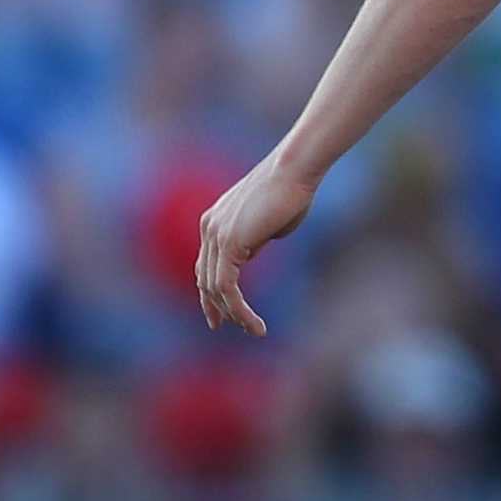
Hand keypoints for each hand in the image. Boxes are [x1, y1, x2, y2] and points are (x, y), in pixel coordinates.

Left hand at [193, 153, 318, 337]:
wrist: (295, 170)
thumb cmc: (293, 191)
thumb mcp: (269, 223)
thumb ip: (255, 240)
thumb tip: (250, 253)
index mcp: (215, 221)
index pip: (206, 265)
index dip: (211, 293)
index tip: (221, 314)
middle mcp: (209, 227)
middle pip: (205, 279)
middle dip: (217, 308)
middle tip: (234, 328)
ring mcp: (215, 234)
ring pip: (215, 287)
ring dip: (234, 313)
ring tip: (254, 330)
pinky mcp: (228, 242)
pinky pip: (226, 285)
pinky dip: (239, 308)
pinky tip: (254, 322)